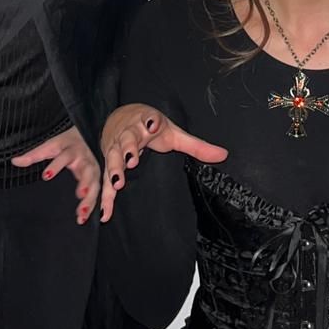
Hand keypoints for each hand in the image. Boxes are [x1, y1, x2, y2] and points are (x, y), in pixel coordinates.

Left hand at [12, 126, 101, 224]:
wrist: (84, 136)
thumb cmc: (65, 143)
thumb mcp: (49, 146)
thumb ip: (33, 155)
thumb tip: (15, 161)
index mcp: (70, 149)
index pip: (63, 156)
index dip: (56, 165)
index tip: (46, 175)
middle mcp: (84, 159)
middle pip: (87, 171)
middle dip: (85, 183)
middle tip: (80, 194)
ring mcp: (93, 169)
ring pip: (95, 184)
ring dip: (90, 198)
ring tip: (81, 213)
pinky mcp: (97, 178)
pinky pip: (97, 193)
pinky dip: (93, 205)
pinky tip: (83, 218)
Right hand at [99, 104, 227, 222]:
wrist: (121, 116)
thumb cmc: (150, 126)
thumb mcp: (173, 133)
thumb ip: (196, 146)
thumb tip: (224, 155)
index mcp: (146, 123)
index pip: (149, 119)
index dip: (150, 121)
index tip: (152, 124)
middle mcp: (128, 133)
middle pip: (127, 139)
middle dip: (129, 148)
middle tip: (132, 159)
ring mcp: (116, 147)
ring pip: (113, 157)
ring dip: (114, 169)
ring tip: (118, 182)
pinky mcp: (108, 161)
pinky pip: (105, 179)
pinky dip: (105, 196)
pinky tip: (105, 213)